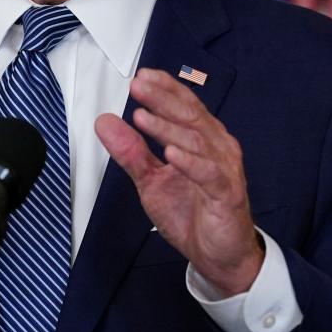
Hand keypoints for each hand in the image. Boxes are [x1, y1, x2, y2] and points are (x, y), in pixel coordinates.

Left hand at [95, 68, 263, 295]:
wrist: (220, 255)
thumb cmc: (192, 212)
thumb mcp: (151, 181)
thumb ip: (131, 151)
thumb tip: (105, 122)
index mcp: (202, 138)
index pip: (184, 104)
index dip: (165, 88)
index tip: (141, 76)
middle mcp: (217, 147)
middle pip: (190, 115)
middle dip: (162, 99)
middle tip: (138, 87)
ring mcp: (224, 169)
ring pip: (197, 141)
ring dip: (168, 127)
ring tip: (143, 118)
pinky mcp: (227, 194)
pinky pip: (209, 174)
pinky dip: (190, 162)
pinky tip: (171, 153)